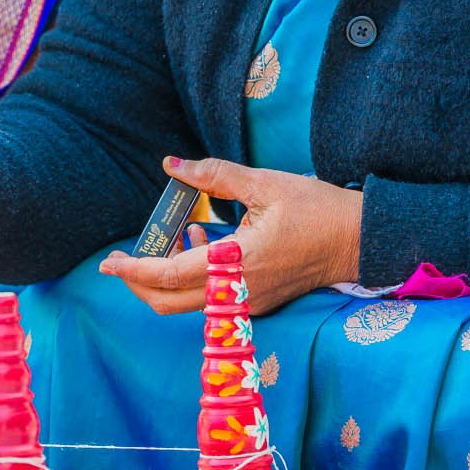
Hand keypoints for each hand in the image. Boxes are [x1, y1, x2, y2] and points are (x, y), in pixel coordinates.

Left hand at [98, 154, 363, 315]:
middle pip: (170, 302)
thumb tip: (172, 164)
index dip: (135, 270)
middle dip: (140, 282)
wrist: (359, 240)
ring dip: (168, 278)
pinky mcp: (257, 302)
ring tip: (180, 235)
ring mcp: (248, 303)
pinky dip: (192, 277)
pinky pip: (210, 299)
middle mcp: (239, 292)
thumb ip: (214, 175)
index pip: (170, 276)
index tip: (109, 262)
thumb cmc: (318, 210)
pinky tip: (204, 242)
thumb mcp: (265, 184)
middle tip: (126, 256)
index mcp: (238, 263)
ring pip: (188, 305)